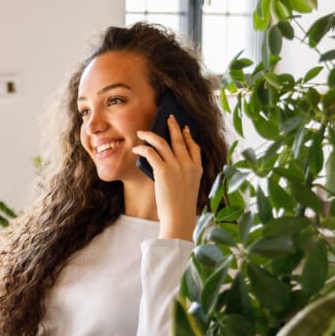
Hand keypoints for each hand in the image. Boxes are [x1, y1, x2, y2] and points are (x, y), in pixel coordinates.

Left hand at [133, 114, 201, 239]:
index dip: (189, 136)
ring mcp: (177, 167)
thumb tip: (168, 166)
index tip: (185, 129)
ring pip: (163, 143)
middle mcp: (188, 165)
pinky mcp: (164, 171)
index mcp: (197, 169)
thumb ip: (183, 175)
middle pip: (180, 140)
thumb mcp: (188, 188)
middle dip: (173, 127)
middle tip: (168, 117)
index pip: (194, 147)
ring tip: (143, 132)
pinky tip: (137, 149)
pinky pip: (151, 153)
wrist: (179, 217)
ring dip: (151, 135)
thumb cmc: (181, 207)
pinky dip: (143, 149)